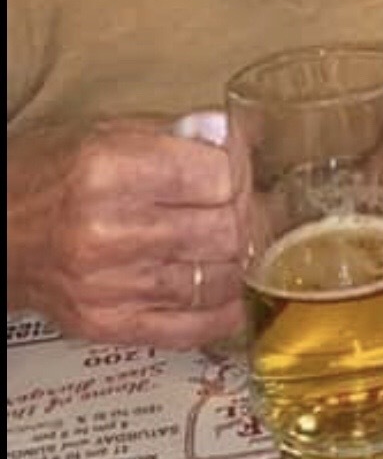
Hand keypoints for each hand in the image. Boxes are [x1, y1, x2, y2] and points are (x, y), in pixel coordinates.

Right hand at [7, 119, 243, 348]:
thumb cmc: (47, 172)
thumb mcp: (107, 130)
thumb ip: (179, 133)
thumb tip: (240, 135)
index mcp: (109, 170)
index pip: (216, 177)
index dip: (244, 171)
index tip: (248, 167)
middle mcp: (108, 232)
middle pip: (225, 230)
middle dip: (252, 215)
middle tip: (259, 205)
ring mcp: (108, 286)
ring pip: (216, 280)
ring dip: (244, 260)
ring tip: (249, 241)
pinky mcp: (107, 326)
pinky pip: (188, 328)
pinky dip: (223, 310)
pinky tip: (236, 290)